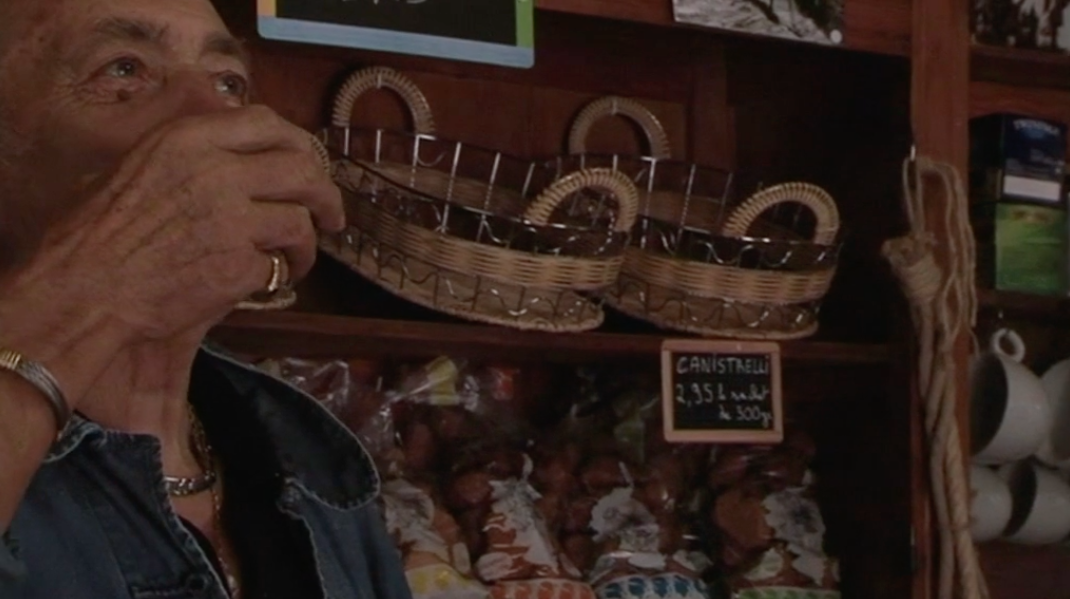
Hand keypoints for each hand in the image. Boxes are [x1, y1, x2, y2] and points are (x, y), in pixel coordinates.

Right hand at [1, 105, 343, 344]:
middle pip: (302, 171)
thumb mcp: (142, 164)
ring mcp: (231, 219)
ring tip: (299, 259)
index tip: (310, 164)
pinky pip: (278, 266)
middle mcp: (217, 171)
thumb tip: (247, 153)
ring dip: (308, 244)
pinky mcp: (238, 265)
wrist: (86, 289)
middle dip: (326, 196)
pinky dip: (280, 276)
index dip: (298, 145)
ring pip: (300, 222)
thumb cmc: (101, 232)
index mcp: (190, 138)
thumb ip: (195, 151)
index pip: (268, 124)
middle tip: (332, 216)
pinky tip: (268, 282)